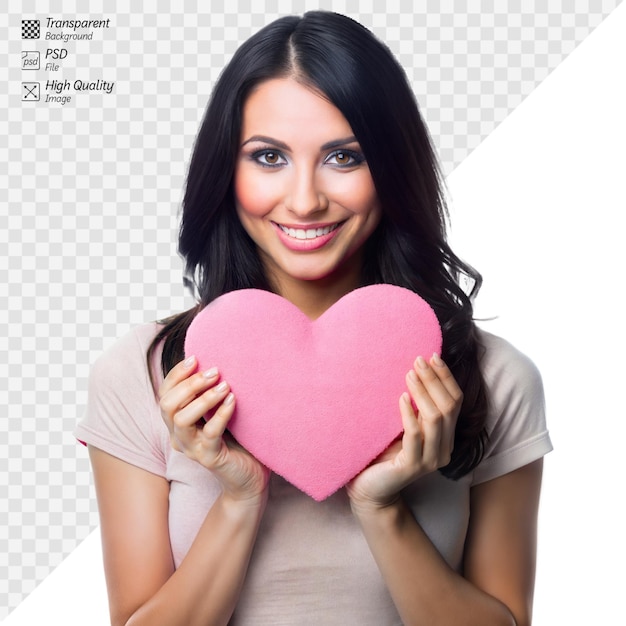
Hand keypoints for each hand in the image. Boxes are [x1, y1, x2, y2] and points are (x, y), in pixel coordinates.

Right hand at [159, 356, 269, 502]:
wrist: (248, 477)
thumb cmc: (235, 440)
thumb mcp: (217, 413)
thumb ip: (210, 393)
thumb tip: (214, 361)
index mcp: (176, 423)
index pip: (164, 394)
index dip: (176, 374)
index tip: (195, 358)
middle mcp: (178, 436)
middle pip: (167, 405)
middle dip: (189, 384)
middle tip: (214, 371)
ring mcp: (192, 449)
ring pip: (182, 419)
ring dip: (203, 398)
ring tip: (225, 385)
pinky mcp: (210, 458)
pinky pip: (210, 433)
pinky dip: (221, 414)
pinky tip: (233, 400)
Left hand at [347, 353, 461, 510]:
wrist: (369, 488)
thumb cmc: (384, 453)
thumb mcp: (405, 426)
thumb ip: (417, 407)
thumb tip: (416, 370)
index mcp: (446, 437)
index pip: (456, 402)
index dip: (446, 378)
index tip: (433, 356)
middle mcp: (443, 449)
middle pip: (448, 407)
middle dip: (434, 380)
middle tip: (418, 360)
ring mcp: (430, 460)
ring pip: (435, 418)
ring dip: (422, 392)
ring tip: (409, 374)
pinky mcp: (412, 466)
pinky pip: (415, 435)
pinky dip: (409, 414)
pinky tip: (401, 398)